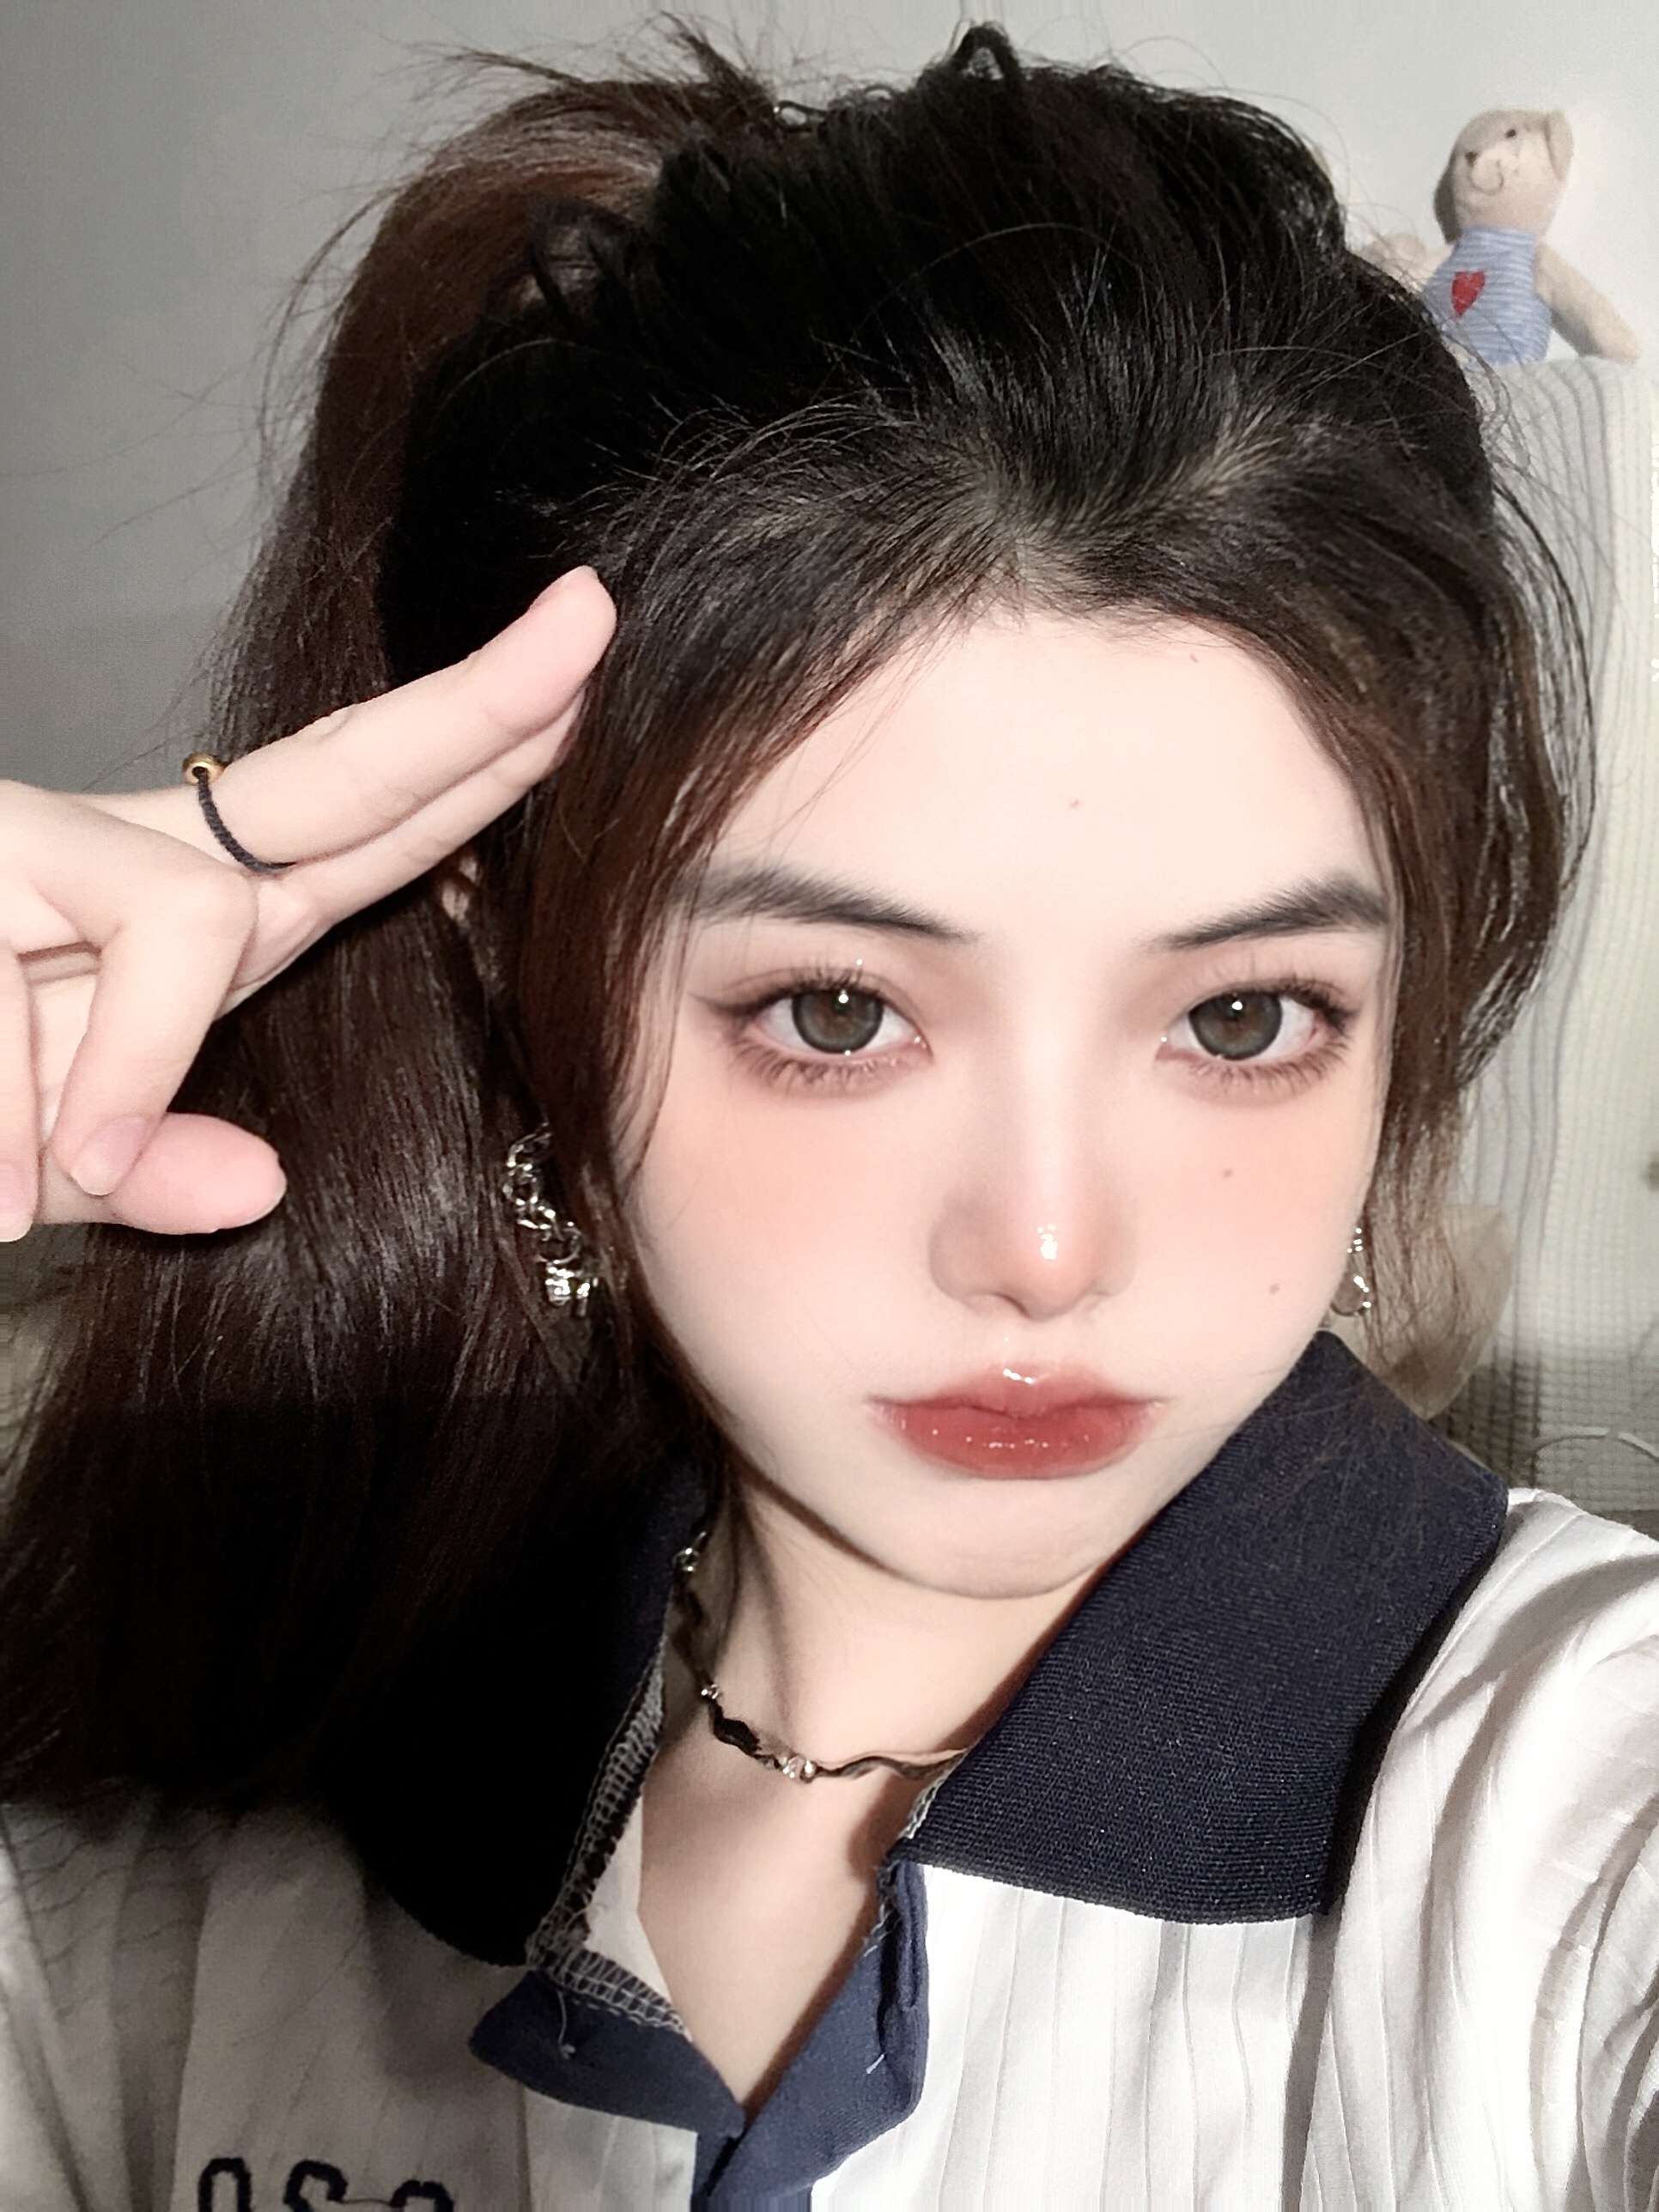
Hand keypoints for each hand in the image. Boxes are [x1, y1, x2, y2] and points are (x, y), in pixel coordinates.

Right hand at [0, 565, 615, 1238]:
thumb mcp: (32, 1163)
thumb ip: (148, 1170)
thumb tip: (260, 1185)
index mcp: (172, 919)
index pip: (356, 834)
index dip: (473, 764)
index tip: (583, 683)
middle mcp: (118, 856)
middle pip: (337, 774)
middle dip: (474, 708)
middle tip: (592, 624)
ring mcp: (29, 839)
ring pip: (193, 915)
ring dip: (117, 1073)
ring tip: (12, 1190)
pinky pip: (53, 975)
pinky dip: (30, 1096)